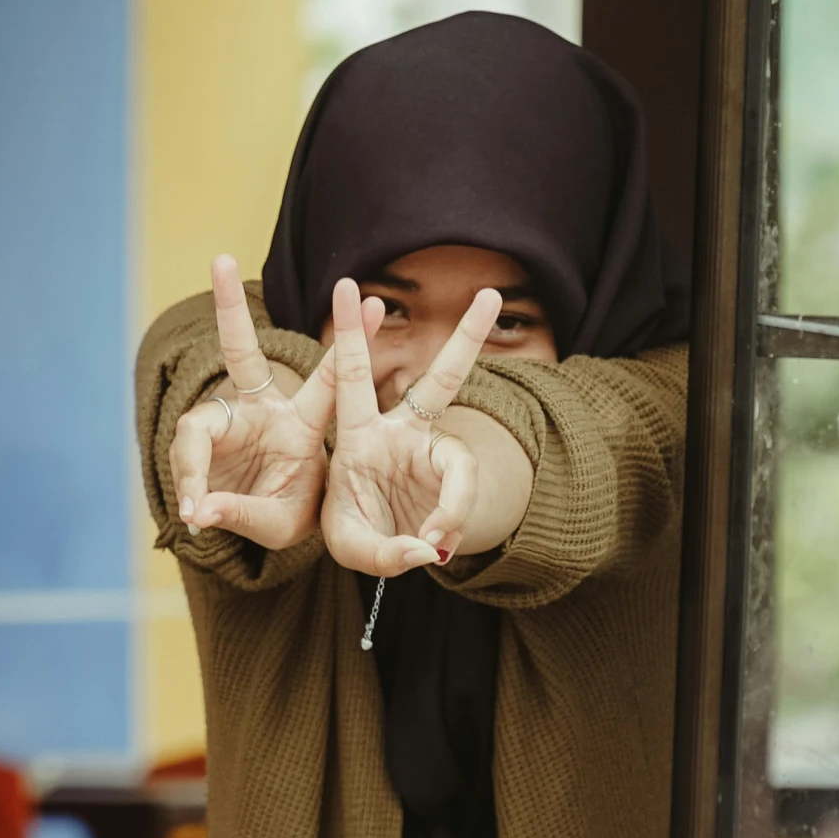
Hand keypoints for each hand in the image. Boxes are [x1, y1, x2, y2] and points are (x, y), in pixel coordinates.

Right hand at [171, 255, 366, 549]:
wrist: (256, 527)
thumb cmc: (283, 516)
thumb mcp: (278, 524)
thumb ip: (244, 512)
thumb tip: (200, 510)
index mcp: (303, 425)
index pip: (331, 382)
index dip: (352, 346)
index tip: (374, 303)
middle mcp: (262, 411)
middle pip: (241, 353)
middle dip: (230, 308)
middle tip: (219, 260)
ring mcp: (226, 421)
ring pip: (195, 431)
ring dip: (192, 470)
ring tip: (198, 510)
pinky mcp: (197, 440)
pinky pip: (184, 458)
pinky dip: (187, 489)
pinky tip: (194, 514)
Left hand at [321, 277, 492, 575]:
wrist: (389, 551)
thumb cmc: (359, 535)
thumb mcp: (351, 546)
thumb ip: (382, 551)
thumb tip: (429, 550)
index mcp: (359, 436)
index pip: (353, 379)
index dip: (352, 336)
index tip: (347, 285)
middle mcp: (404, 436)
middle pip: (442, 382)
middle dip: (467, 340)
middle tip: (490, 294)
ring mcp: (437, 460)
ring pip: (463, 465)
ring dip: (457, 502)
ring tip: (432, 539)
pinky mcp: (458, 486)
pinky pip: (464, 505)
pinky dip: (451, 529)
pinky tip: (434, 548)